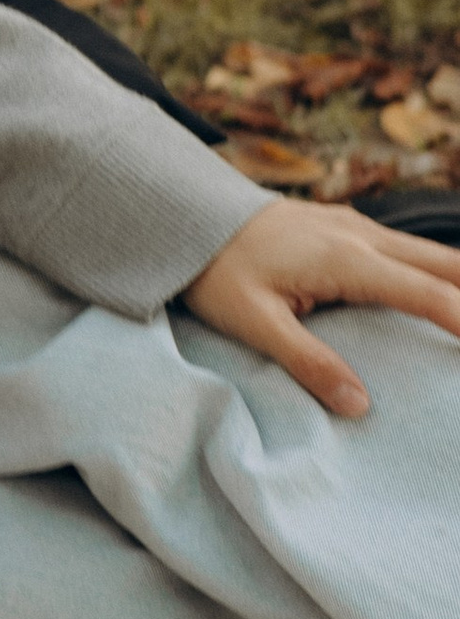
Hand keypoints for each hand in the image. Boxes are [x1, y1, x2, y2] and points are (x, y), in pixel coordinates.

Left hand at [183, 195, 459, 415]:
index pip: (429, 295)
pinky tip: (449, 288)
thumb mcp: (252, 321)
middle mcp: (364, 235)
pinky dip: (442, 270)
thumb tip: (360, 405)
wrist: (186, 213)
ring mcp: (359, 225)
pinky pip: (412, 249)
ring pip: (434, 252)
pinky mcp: (350, 226)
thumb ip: (307, 361)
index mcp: (347, 259)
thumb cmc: (216, 270)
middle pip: (447, 265)